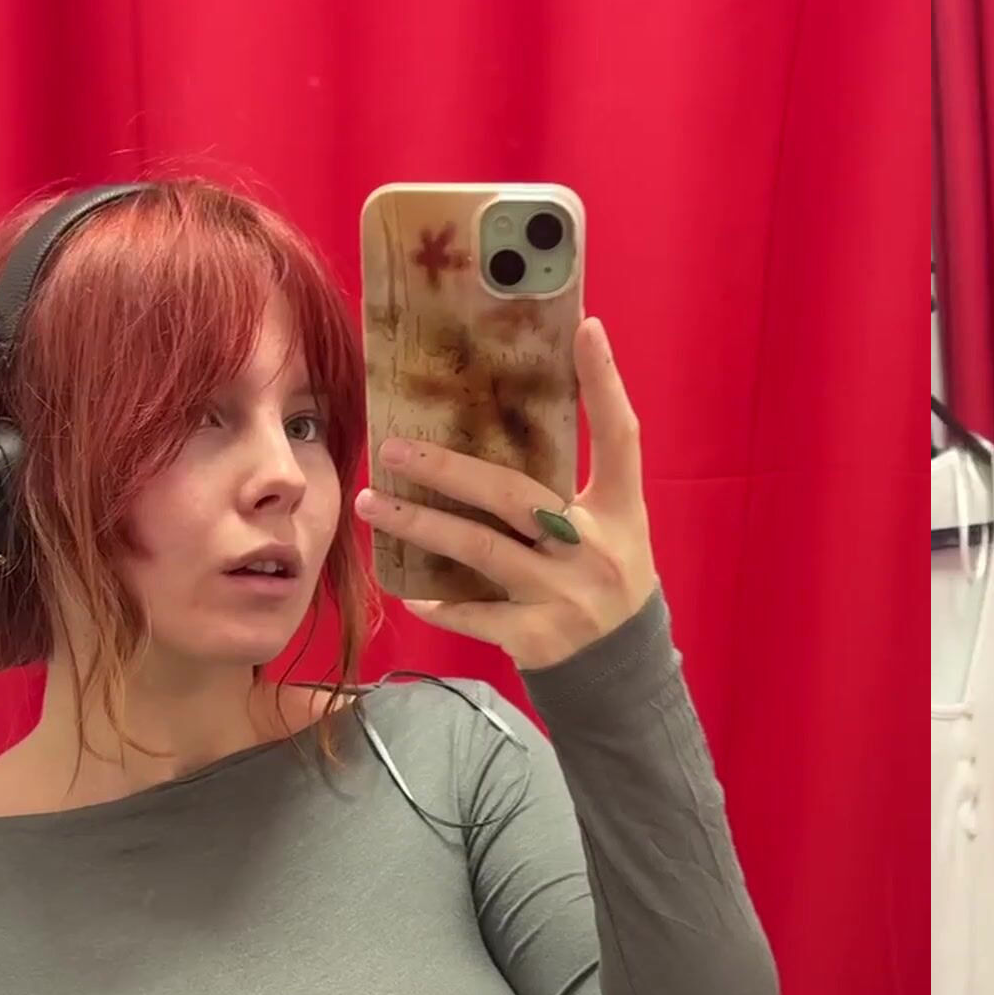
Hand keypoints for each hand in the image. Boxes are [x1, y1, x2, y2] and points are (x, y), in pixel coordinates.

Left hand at [355, 317, 661, 669]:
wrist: (622, 667)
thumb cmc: (603, 577)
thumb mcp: (608, 527)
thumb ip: (567, 483)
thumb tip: (498, 422)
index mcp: (619, 510)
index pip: (618, 436)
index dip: (605, 382)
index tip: (586, 327)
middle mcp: (593, 548)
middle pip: (512, 495)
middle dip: (446, 469)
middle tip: (391, 448)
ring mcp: (563, 595)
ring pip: (478, 550)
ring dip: (419, 525)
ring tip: (371, 505)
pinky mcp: (535, 636)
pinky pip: (472, 613)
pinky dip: (438, 602)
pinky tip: (410, 590)